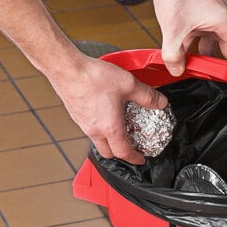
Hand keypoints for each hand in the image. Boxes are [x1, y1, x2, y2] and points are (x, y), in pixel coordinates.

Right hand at [48, 55, 167, 164]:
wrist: (66, 67)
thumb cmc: (92, 77)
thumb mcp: (129, 85)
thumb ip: (147, 96)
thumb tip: (160, 102)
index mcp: (110, 129)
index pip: (124, 153)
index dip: (135, 158)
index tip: (140, 159)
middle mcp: (94, 130)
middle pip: (108, 153)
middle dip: (121, 154)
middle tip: (130, 149)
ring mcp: (82, 124)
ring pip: (97, 141)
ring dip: (109, 141)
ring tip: (119, 131)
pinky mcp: (75, 114)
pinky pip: (89, 129)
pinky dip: (99, 130)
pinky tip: (104, 115)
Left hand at [150, 0, 226, 76]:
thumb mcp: (173, 30)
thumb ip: (174, 55)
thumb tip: (177, 70)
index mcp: (224, 22)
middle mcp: (222, 19)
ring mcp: (212, 17)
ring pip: (213, 44)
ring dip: (206, 56)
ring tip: (199, 68)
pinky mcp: (201, 15)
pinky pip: (203, 36)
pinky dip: (195, 45)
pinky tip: (184, 53)